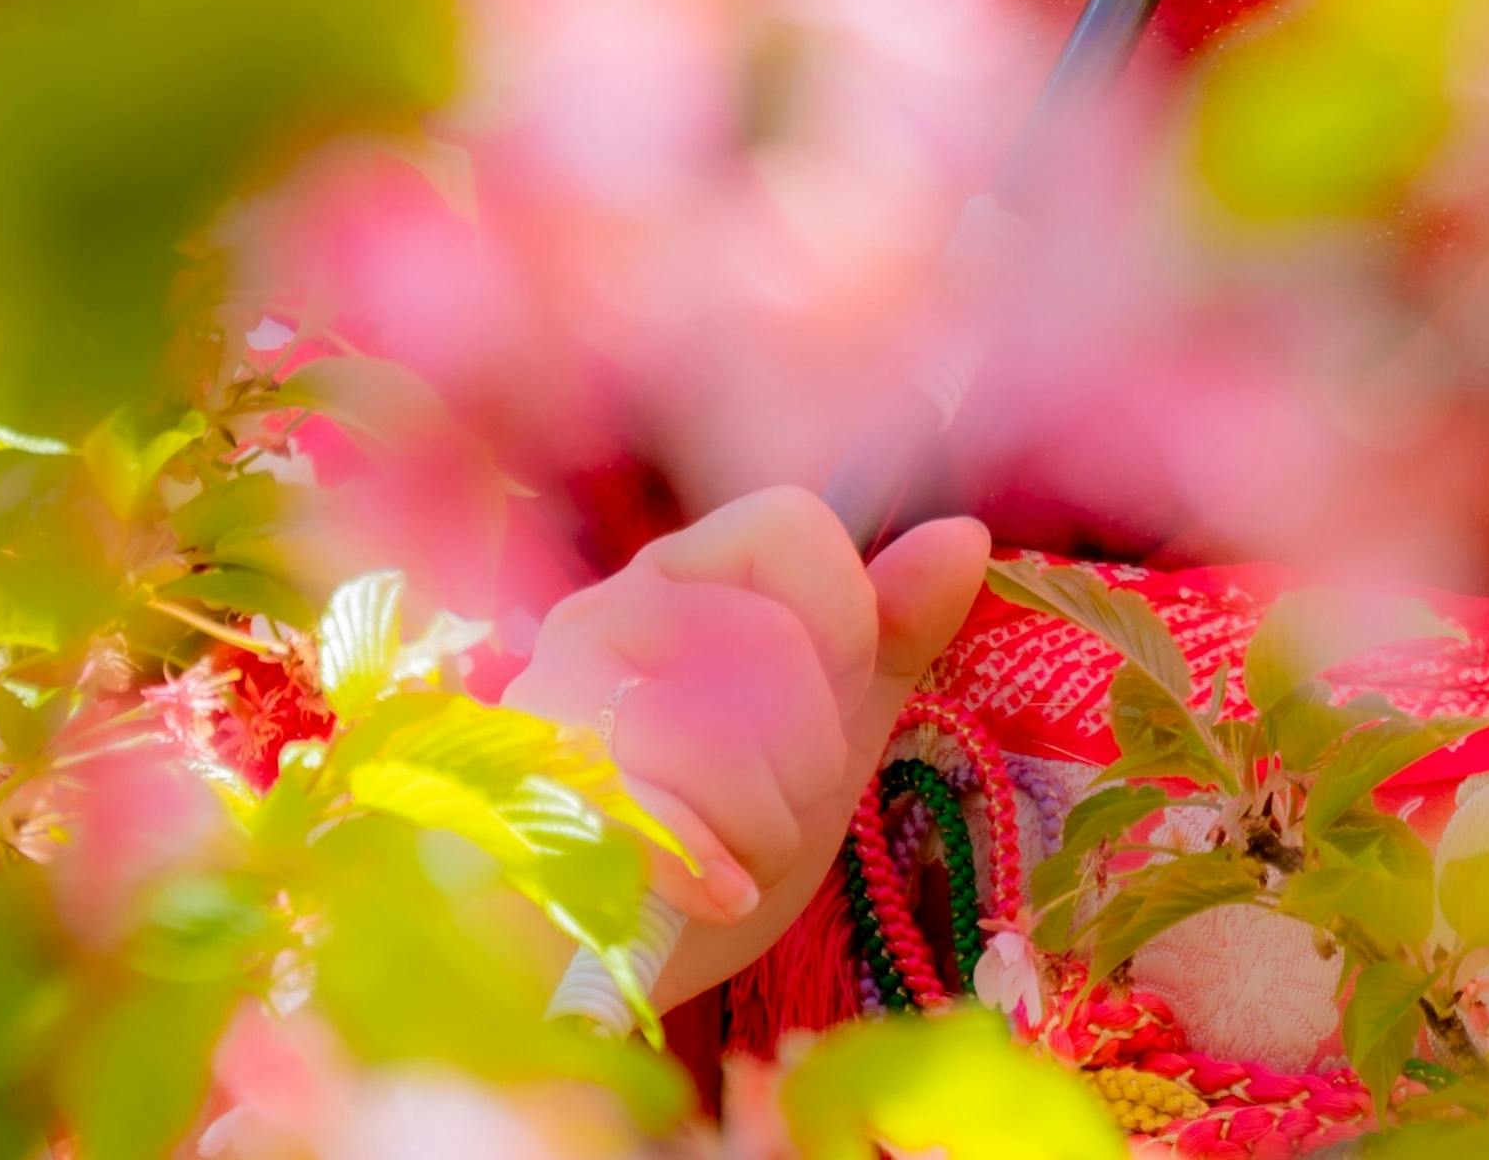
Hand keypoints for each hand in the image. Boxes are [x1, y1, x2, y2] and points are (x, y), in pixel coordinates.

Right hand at [504, 489, 990, 1010]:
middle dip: (805, 758)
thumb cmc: (704, 834)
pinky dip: (706, 872)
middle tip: (768, 813)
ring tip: (733, 864)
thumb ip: (890, 638)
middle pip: (769, 639)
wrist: (585, 964)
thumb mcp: (822, 736)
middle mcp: (605, 610)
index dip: (840, 623)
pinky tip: (712, 898)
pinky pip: (652, 810)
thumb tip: (961, 535)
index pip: (792, 525)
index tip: (823, 708)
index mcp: (681, 577)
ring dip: (759, 827)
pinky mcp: (527, 792)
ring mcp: (552, 698)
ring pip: (715, 731)